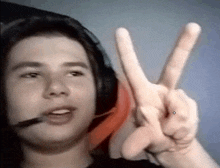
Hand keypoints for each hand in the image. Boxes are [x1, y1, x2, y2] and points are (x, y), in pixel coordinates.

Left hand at [115, 23, 200, 159]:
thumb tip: (128, 152)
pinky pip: (190, 114)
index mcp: (144, 93)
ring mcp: (178, 97)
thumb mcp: (145, 139)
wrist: (174, 147)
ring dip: (175, 123)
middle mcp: (162, 90)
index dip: (126, 50)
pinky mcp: (190, 105)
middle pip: (174, 66)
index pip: (133, 69)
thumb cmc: (154, 139)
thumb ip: (139, 140)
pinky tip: (178, 130)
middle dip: (184, 45)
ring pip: (181, 103)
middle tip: (193, 26)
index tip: (120, 31)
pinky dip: (184, 127)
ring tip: (168, 131)